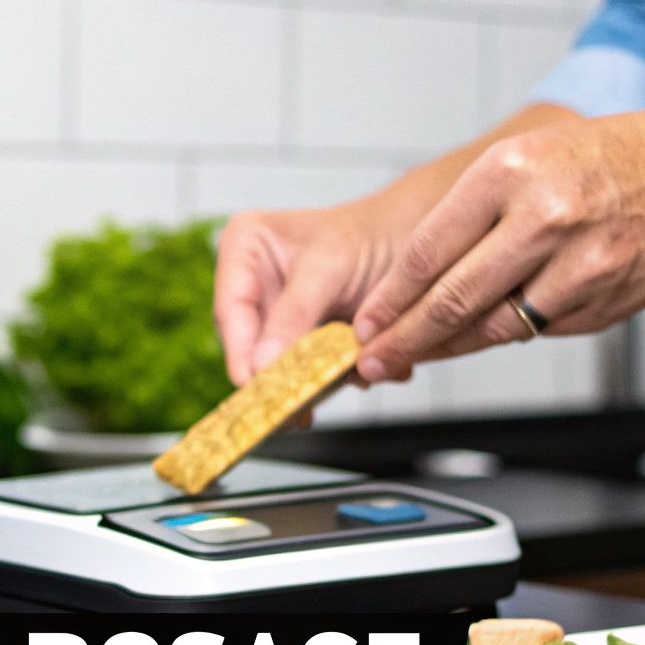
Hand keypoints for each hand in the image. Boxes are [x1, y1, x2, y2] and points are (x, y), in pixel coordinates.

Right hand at [213, 190, 423, 386]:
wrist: (413, 241)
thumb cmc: (371, 235)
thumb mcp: (329, 269)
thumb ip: (293, 315)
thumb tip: (260, 365)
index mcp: (243, 248)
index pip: (231, 311)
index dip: (240, 354)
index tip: (255, 387)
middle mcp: (252, 282)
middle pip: (250, 344)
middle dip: (279, 374)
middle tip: (296, 409)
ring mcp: (277, 315)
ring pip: (279, 363)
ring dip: (311, 380)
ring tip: (339, 384)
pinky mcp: (303, 339)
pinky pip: (307, 369)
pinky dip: (333, 377)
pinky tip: (357, 374)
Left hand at [351, 108, 644, 382]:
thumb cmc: (602, 160)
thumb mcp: (523, 158)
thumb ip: (470, 216)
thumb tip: (411, 283)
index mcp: (509, 172)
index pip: (429, 250)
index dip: (390, 297)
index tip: (365, 323)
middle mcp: (544, 216)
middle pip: (453, 297)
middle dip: (404, 337)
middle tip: (371, 360)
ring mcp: (580, 263)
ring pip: (494, 325)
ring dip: (449, 347)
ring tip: (416, 355)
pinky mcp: (607, 300)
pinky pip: (539, 330)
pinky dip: (505, 336)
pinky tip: (482, 336)